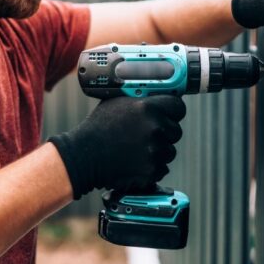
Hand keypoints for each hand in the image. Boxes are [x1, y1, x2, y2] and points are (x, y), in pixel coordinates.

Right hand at [48, 95, 185, 198]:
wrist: (84, 156)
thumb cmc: (98, 128)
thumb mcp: (117, 102)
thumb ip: (140, 98)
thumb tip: (155, 92)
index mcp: (148, 108)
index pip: (178, 107)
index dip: (173, 110)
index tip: (169, 114)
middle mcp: (154, 128)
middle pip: (175, 130)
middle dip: (165, 132)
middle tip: (147, 133)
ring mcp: (154, 151)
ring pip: (169, 151)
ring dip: (158, 150)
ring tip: (137, 148)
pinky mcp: (151, 170)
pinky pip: (162, 168)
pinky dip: (152, 167)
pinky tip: (136, 161)